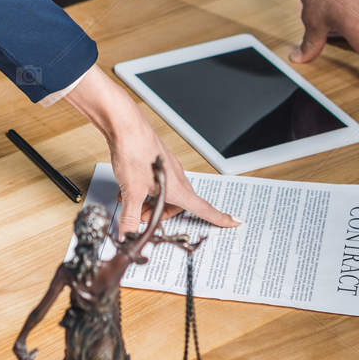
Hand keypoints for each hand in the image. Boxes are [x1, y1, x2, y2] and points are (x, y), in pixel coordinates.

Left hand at [66, 67, 238, 234]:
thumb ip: (130, 218)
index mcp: (178, 187)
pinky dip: (145, 189)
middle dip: (164, 214)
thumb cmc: (135, 151)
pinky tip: (127, 189)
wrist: (124, 125)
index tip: (234, 220)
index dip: (220, 217)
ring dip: (152, 202)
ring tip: (132, 204)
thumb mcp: (131, 193)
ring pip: (166, 192)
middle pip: (180, 204)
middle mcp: (176, 176)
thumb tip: (128, 234)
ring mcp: (166, 167)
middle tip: (145, 219)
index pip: (204, 208)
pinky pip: (156, 181)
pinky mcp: (156, 160)